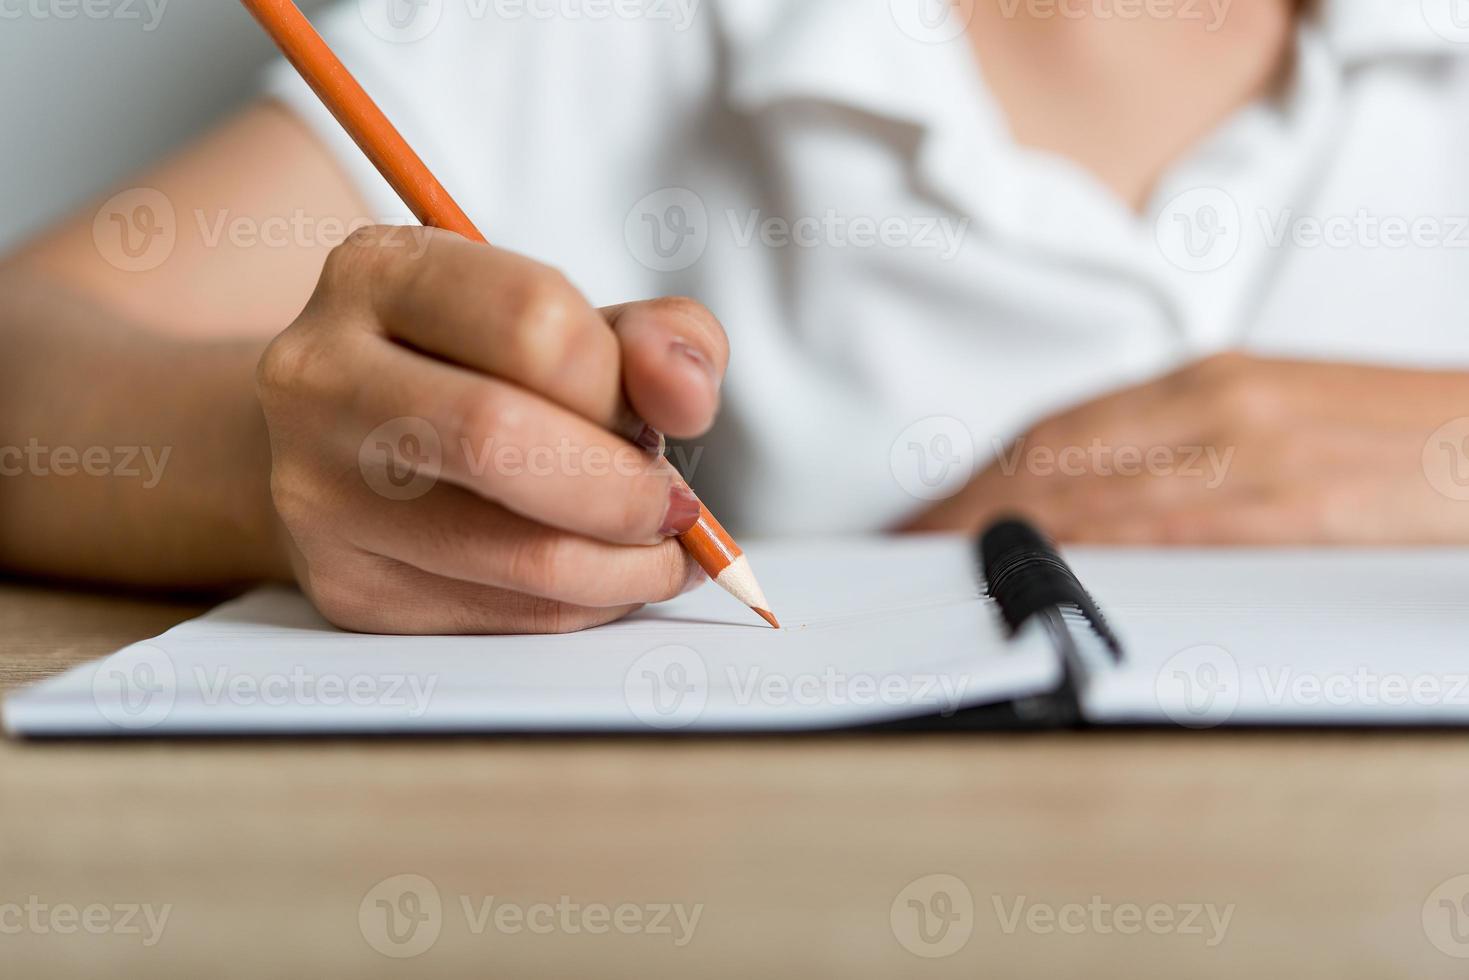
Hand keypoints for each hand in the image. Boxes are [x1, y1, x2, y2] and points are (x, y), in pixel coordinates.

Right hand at [256, 226, 727, 632]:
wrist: (343, 442)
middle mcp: (321, 374)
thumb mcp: (563, 320)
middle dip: (624, 488)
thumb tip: (688, 396)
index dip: (622, 384)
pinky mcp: (345, 587)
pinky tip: (599, 577)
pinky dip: (586, 605)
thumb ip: (653, 339)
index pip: (534, 319)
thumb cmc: (474, 371)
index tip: (660, 419)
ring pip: (516, 553)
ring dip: (626, 565)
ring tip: (658, 551)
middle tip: (675, 506)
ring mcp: (317, 490)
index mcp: (379, 272)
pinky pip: (506, 617)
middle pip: (501, 437)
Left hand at [903, 353, 1468, 544]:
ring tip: (942, 571)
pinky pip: (1164, 534)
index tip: (931, 514)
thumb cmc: (1394, 437)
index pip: (1059, 428)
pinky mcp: (1291, 510)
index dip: (980, 475)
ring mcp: (1251, 455)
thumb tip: (1098, 493)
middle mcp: (1216, 407)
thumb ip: (1187, 444)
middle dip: (967, 507)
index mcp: (1210, 379)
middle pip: (1054, 458)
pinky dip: (1087, 554)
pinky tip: (1037, 575)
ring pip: (1092, 495)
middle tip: (907, 549)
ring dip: (1002, 536)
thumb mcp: (1277, 417)